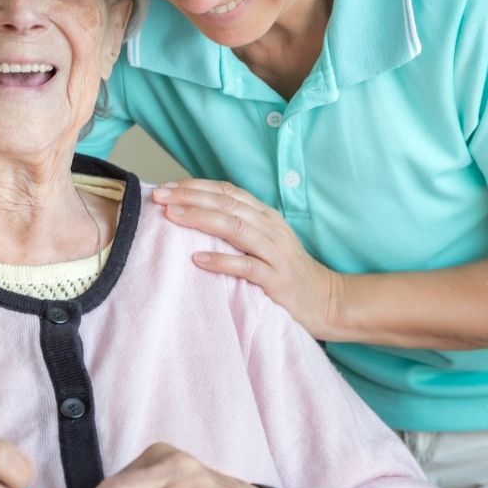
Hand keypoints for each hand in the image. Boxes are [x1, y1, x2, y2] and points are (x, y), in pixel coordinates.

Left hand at [152, 180, 343, 337]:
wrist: (327, 300)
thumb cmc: (287, 272)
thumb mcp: (265, 242)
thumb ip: (238, 227)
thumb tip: (195, 216)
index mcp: (266, 216)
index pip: (228, 192)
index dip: (197, 186)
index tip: (167, 187)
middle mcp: (271, 228)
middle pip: (227, 204)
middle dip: (191, 197)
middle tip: (160, 197)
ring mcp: (276, 253)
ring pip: (236, 228)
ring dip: (201, 219)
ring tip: (172, 217)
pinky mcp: (278, 280)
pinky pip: (247, 267)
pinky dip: (221, 261)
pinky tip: (197, 259)